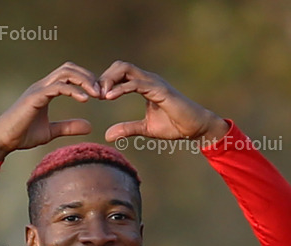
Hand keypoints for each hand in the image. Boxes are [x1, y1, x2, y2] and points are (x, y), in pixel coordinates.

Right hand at [0, 62, 99, 160]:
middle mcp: (42, 85)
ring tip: (97, 94)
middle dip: (88, 77)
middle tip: (102, 92)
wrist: (3, 140)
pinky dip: (73, 90)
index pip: (69, 74)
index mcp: (46, 90)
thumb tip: (90, 126)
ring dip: (84, 81)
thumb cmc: (22, 135)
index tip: (100, 95)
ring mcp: (38, 89)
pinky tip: (85, 99)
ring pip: (65, 73)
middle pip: (69, 68)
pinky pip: (58, 87)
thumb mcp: (51, 131)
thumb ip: (68, 126)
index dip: (86, 80)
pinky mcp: (35, 97)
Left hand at [97, 61, 229, 142]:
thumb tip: (107, 135)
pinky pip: (136, 83)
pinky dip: (121, 88)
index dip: (106, 82)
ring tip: (99, 95)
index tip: (95, 96)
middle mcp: (148, 79)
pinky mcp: (160, 90)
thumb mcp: (145, 129)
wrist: (196, 127)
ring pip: (126, 69)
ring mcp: (154, 82)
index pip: (120, 74)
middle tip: (94, 94)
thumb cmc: (175, 126)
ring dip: (109, 80)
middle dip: (104, 77)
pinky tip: (109, 97)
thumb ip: (127, 129)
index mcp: (144, 85)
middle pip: (120, 66)